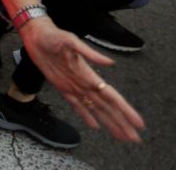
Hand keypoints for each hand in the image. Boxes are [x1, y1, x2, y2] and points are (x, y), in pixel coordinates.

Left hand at [20, 18, 143, 142]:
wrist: (36, 35)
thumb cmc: (54, 36)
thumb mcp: (71, 41)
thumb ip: (90, 53)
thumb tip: (111, 63)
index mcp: (90, 75)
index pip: (112, 97)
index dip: (126, 111)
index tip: (139, 123)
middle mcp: (85, 84)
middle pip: (107, 108)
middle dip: (122, 123)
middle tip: (135, 139)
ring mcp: (74, 87)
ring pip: (95, 110)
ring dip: (109, 123)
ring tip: (121, 137)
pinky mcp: (62, 88)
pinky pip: (76, 106)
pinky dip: (86, 116)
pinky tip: (96, 126)